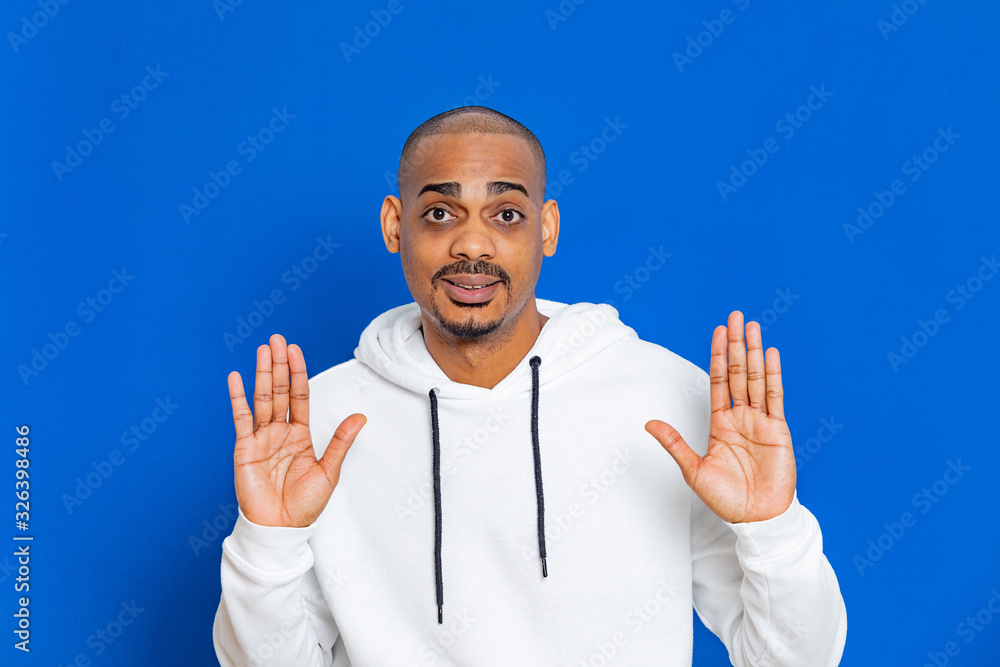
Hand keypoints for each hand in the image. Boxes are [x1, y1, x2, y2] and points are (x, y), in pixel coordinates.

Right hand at [227, 334, 366, 526]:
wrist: (281, 528)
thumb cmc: (304, 505)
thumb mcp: (329, 470)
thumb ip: (340, 441)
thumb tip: (360, 417)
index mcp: (300, 435)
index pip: (299, 396)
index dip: (297, 373)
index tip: (296, 351)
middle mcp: (279, 432)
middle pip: (278, 391)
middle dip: (278, 365)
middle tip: (277, 340)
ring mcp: (261, 438)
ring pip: (261, 399)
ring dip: (261, 374)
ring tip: (263, 350)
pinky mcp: (244, 449)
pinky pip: (241, 419)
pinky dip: (238, 398)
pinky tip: (236, 378)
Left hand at [645, 311, 795, 522]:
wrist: (756, 518)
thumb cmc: (726, 498)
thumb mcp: (693, 469)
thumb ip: (675, 443)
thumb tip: (649, 423)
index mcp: (721, 423)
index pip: (720, 381)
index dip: (719, 356)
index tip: (718, 331)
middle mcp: (741, 417)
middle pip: (739, 372)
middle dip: (737, 345)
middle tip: (736, 316)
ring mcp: (761, 421)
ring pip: (757, 378)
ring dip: (755, 352)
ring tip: (753, 327)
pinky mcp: (777, 430)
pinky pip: (775, 397)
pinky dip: (773, 375)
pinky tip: (771, 354)